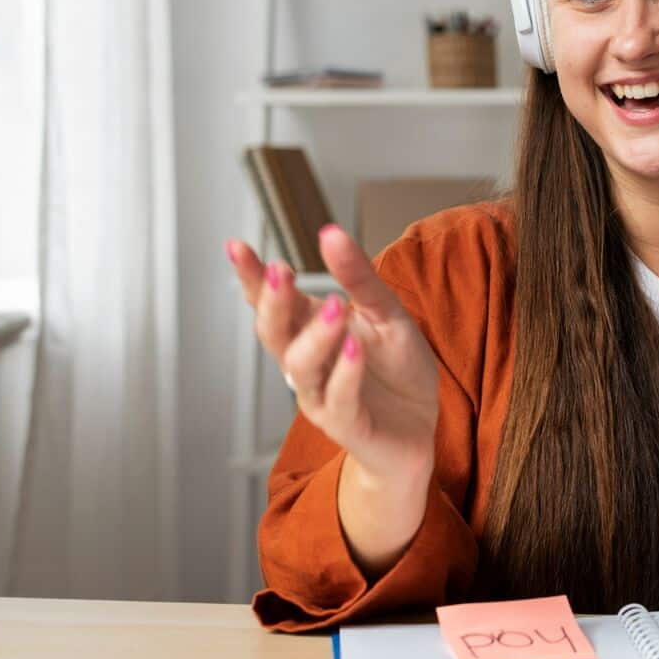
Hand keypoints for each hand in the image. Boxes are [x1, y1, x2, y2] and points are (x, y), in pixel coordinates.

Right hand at [226, 225, 439, 486]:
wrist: (422, 424)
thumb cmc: (398, 369)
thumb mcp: (386, 313)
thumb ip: (358, 279)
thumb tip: (330, 233)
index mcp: (311, 331)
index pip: (272, 303)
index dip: (251, 278)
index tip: (236, 247)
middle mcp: (307, 363)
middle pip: (273, 333)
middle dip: (272, 303)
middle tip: (279, 272)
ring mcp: (321, 396)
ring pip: (300, 367)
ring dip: (314, 335)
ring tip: (335, 307)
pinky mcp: (347, 424)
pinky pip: (338, 399)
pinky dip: (345, 373)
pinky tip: (354, 347)